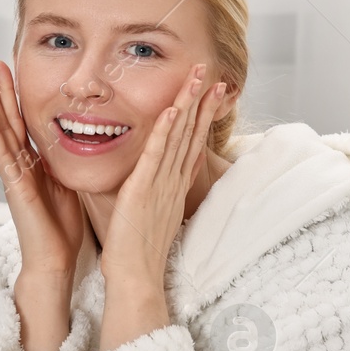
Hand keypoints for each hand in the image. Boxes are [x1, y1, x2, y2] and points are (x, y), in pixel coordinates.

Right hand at [0, 60, 85, 274]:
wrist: (54, 261)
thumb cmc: (61, 229)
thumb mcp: (68, 184)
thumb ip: (65, 162)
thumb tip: (78, 141)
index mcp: (35, 163)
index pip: (24, 123)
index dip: (16, 98)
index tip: (11, 73)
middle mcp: (21, 165)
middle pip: (8, 120)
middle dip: (0, 92)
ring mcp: (14, 175)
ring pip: (0, 132)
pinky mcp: (14, 187)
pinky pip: (2, 156)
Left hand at [98, 64, 226, 289]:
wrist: (135, 276)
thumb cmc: (137, 249)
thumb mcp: (155, 214)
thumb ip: (162, 192)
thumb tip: (169, 178)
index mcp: (174, 185)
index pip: (192, 143)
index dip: (202, 116)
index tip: (213, 92)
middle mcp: (173, 181)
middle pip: (191, 134)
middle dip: (202, 102)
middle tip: (214, 74)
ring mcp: (161, 184)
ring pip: (178, 137)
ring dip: (188, 105)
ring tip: (199, 78)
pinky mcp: (143, 189)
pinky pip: (155, 155)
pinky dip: (164, 131)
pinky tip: (171, 109)